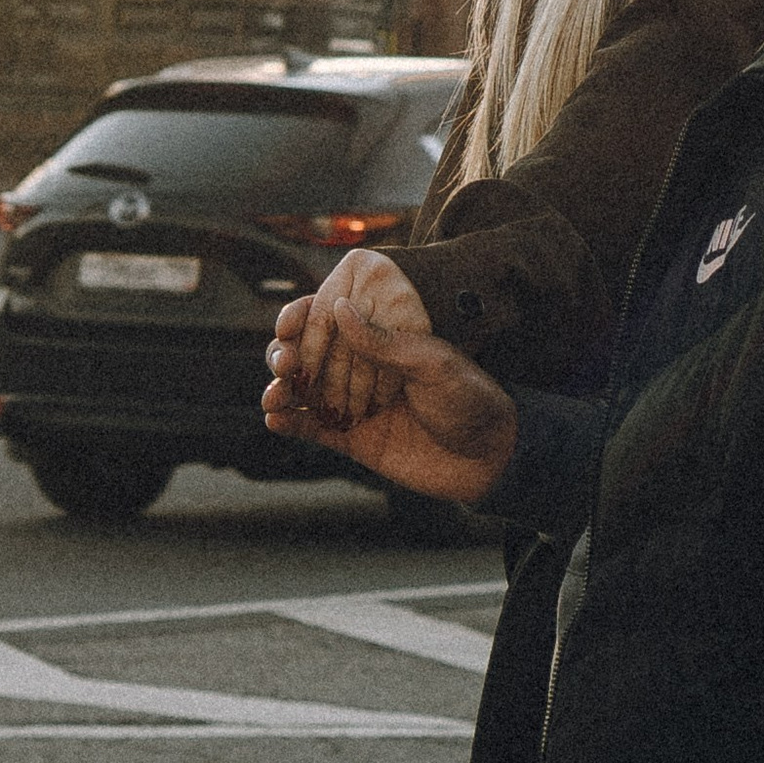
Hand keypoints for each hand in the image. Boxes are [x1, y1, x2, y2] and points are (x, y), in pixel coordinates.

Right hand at [263, 297, 517, 504]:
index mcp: (382, 341)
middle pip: (308, 356)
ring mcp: (355, 404)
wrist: (491, 456)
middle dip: (286, 356)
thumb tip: (340, 306)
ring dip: (281, 390)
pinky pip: (314, 430)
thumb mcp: (432, 363)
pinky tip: (275, 420)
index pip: (331, 321)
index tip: (287, 323)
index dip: (302, 319)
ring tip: (273, 396)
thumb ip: (383, 342)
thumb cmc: (471, 399)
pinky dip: (292, 424)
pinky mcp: (354, 440)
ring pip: (304, 393)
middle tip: (285, 363)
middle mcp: (362, 368)